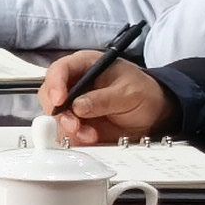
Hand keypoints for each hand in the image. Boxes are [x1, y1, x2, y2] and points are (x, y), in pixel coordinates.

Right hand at [36, 50, 172, 144]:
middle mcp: (74, 84)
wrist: (155, 112)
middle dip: (59, 112)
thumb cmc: (143, 92)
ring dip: (68, 128)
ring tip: (90, 135)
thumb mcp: (128, 92)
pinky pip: (66, 132)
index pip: (60, 70)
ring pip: (56, 117)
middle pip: (50, 95)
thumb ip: (104, 98)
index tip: (60, 101)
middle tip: (74, 124)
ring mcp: (74, 106)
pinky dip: (75, 138)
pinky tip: (91, 138)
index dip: (55, 84)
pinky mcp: (78, 124)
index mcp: (85, 66)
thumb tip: (78, 106)